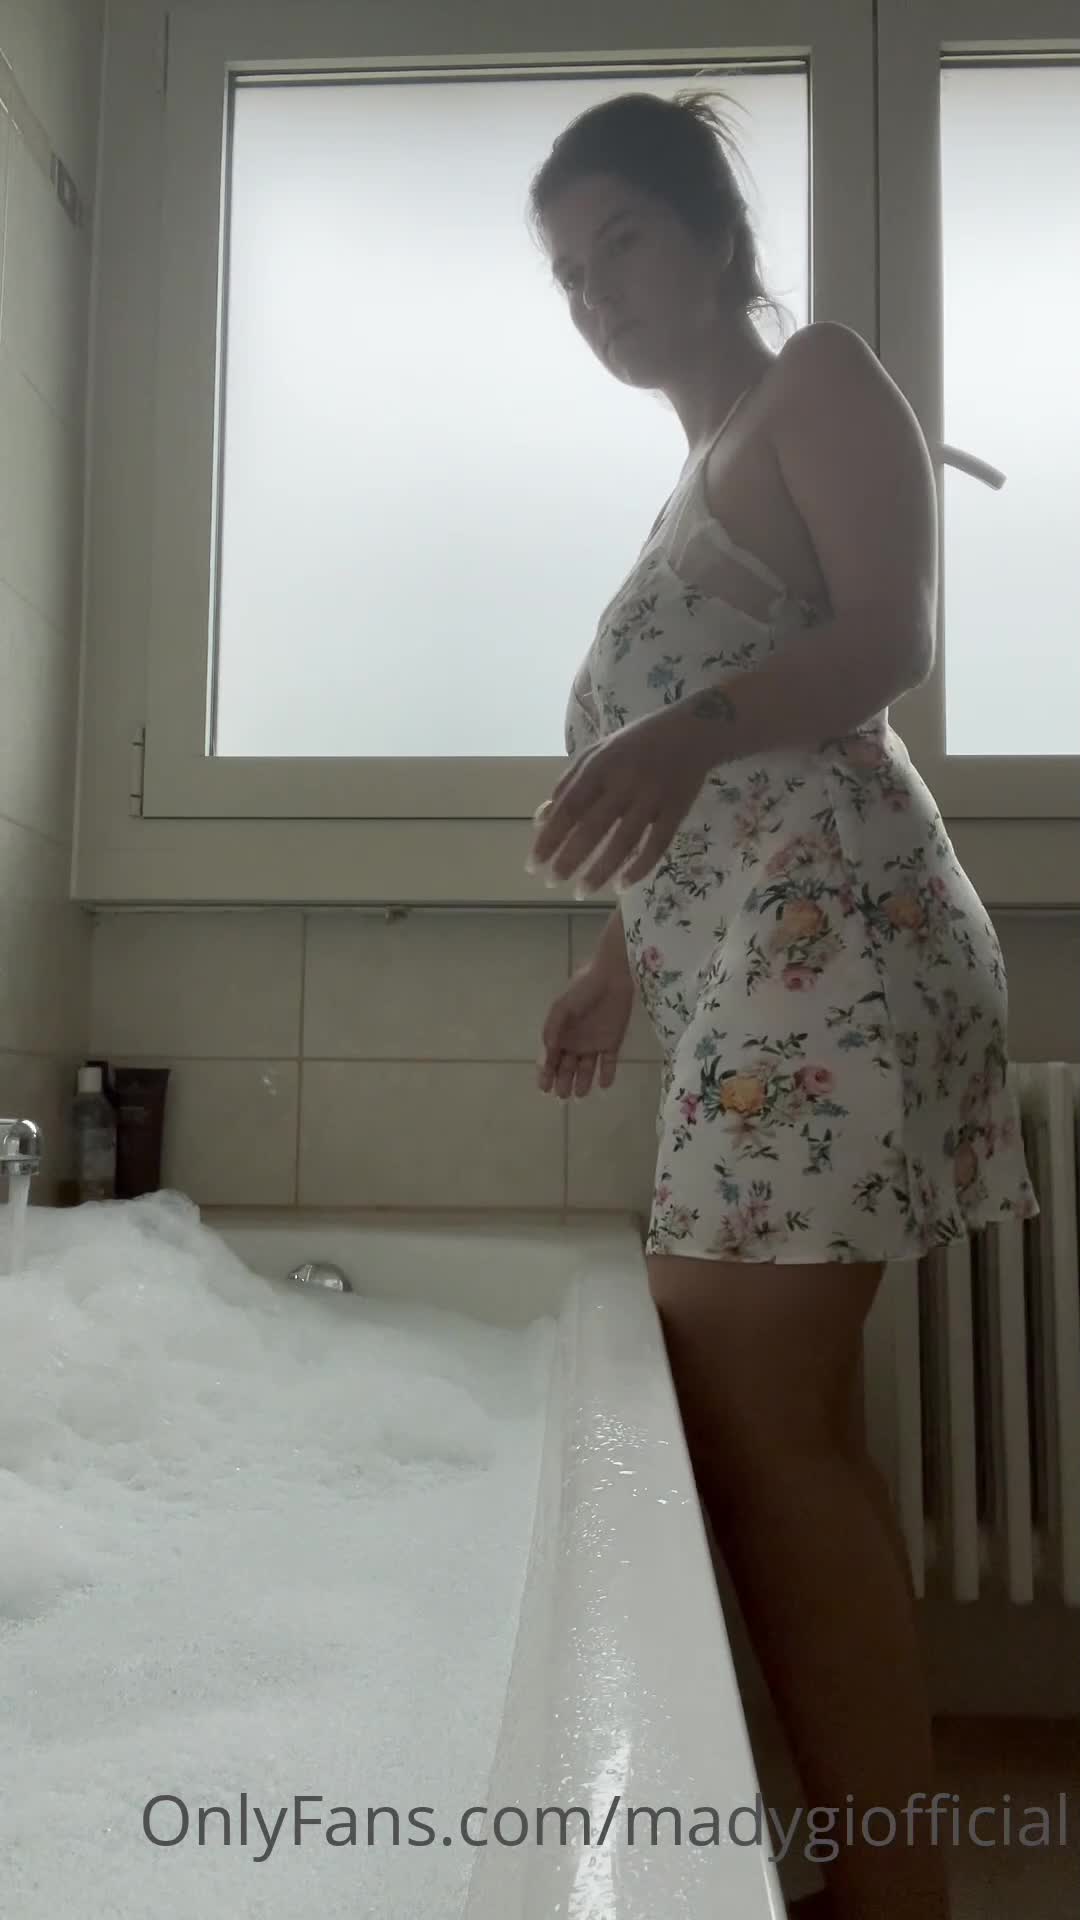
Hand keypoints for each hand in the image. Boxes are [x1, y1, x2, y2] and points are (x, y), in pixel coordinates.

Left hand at [528, 701, 718, 895]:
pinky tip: (621, 887)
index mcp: (600, 766)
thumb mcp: (597, 753)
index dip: (549, 838)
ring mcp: (652, 796)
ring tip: (581, 891)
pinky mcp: (676, 809)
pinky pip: (657, 844)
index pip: (568, 808)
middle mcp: (624, 781)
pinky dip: (639, 868)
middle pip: (592, 827)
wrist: (691, 730)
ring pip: (624, 841)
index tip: (533, 864)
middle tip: (552, 882)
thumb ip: (568, 784)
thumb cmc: (635, 744)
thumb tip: (541, 820)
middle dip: (569, 858)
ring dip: (600, 870)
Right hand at [537, 963, 635, 1098]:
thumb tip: (547, 1052)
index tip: (544, 1088)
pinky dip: (607, 1075)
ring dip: (583, 1082)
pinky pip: (609, 1063)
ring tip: (580, 1094)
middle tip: (562, 1095)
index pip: (550, 1058)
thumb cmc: (582, 989)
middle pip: (567, 1068)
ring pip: (586, 1069)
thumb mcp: (561, 1008)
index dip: (545, 1073)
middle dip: (563, 1082)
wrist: (611, 977)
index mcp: (560, 1034)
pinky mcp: (612, 1042)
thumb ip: (552, 1030)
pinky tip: (603, 1085)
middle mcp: (575, 1042)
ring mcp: (594, 1043)